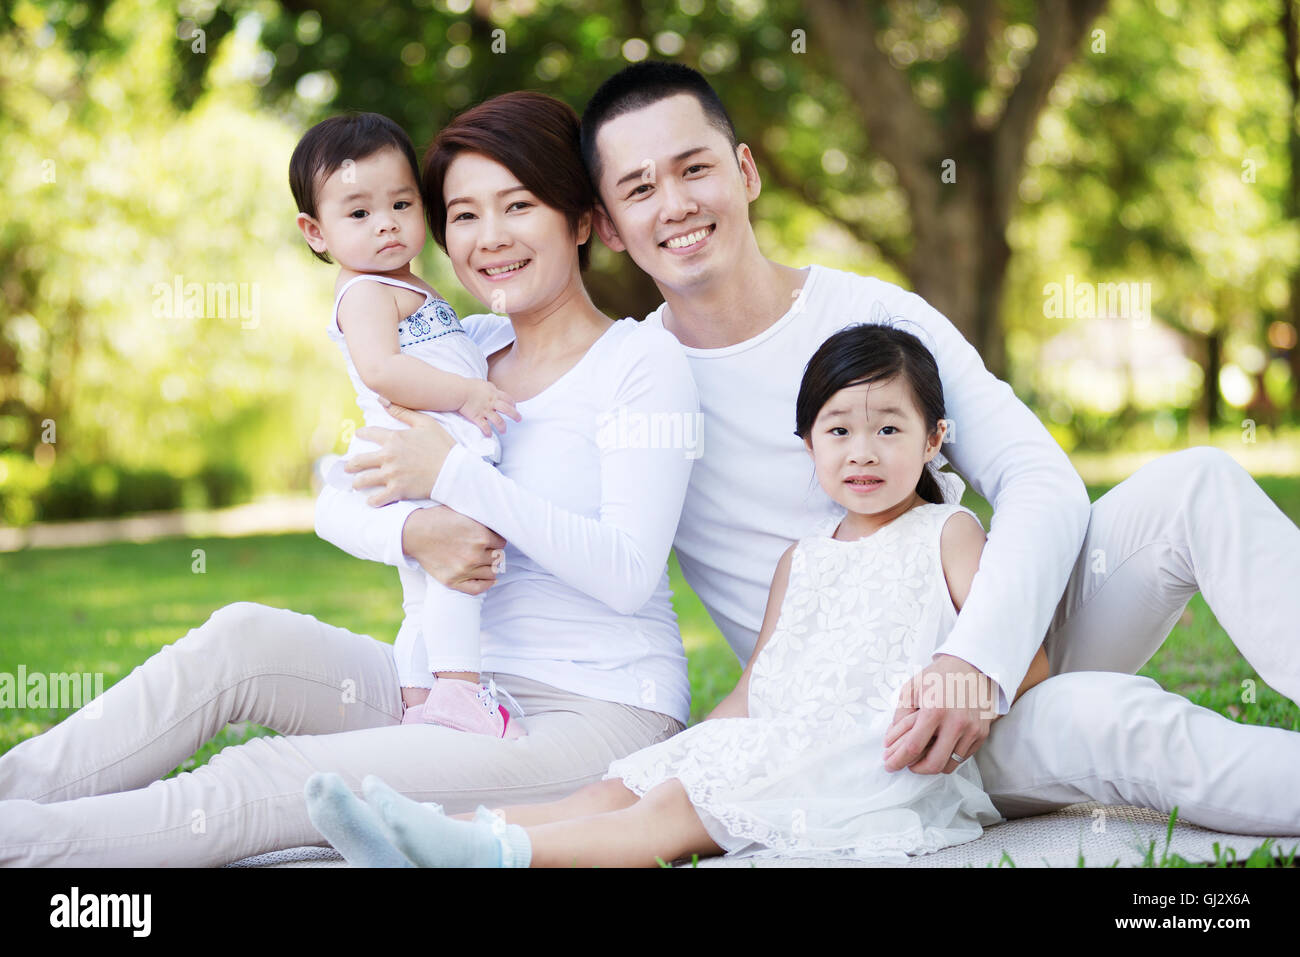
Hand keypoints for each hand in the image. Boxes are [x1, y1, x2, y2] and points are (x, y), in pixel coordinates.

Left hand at [347, 405, 454, 505]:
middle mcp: (388, 456)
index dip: (361, 434)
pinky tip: (371, 501)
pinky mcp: (397, 491)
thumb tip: (383, 401)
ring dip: (358, 483)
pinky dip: (372, 501)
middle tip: (348, 467)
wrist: (454, 471)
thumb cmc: (443, 445)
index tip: (358, 435)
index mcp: (394, 438)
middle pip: (359, 461)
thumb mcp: (426, 423)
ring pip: (363, 481)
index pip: (368, 433)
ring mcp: (391, 475)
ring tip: (356, 485)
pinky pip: (377, 499)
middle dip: (350, 464)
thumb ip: (403, 412)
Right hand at [401, 505, 505, 595]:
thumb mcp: (463, 512)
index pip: (502, 542)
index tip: (491, 540)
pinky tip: (488, 579)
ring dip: (490, 567)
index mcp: (481, 535)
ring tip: (485, 562)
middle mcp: (475, 554)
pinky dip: (486, 584)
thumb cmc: (437, 519)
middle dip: (493, 553)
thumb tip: (497, 521)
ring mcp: (464, 569)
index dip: (496, 540)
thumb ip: (481, 520)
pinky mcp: (453, 581)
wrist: (413, 532)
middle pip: (498, 558)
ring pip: (491, 573)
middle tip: (487, 550)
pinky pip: (478, 588)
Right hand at [457, 380, 519, 437]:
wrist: (458, 391)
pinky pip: (485, 427)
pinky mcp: (477, 417)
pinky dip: (488, 432)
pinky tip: (489, 435)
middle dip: (515, 415)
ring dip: (503, 427)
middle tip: (519, 420)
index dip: (513, 403)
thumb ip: (489, 388)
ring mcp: (485, 410)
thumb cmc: (468, 385)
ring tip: (504, 431)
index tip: (515, 407)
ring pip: (498, 421)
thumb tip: (493, 388)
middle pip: (507, 410)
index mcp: (493, 393)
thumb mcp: (482, 383)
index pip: (508, 398)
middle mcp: (491, 402)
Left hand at [882, 655, 997, 774]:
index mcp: (935, 710)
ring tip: (923, 754)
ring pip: (950, 764)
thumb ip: (899, 716)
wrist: (972, 666)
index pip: (913, 747)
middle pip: (934, 764)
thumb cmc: (937, 677)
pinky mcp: (982, 733)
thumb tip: (891, 742)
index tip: (889, 765)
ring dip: (933, 764)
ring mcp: (972, 730)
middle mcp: (956, 723)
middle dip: (917, 769)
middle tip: (908, 764)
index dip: (898, 760)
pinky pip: (963, 757)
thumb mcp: (911, 689)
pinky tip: (940, 746)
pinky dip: (948, 756)